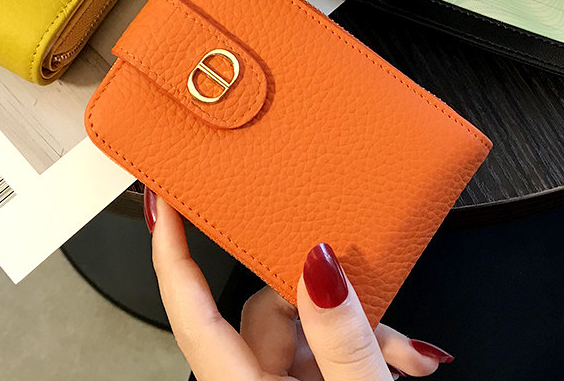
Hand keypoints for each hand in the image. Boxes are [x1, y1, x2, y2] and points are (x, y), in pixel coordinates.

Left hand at [146, 189, 452, 379]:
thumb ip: (341, 340)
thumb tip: (319, 268)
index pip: (191, 312)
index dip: (169, 252)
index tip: (160, 204)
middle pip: (270, 310)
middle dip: (326, 300)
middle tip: (369, 299)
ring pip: (307, 328)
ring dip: (360, 330)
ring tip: (403, 355)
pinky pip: (326, 350)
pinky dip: (365, 348)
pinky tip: (402, 359)